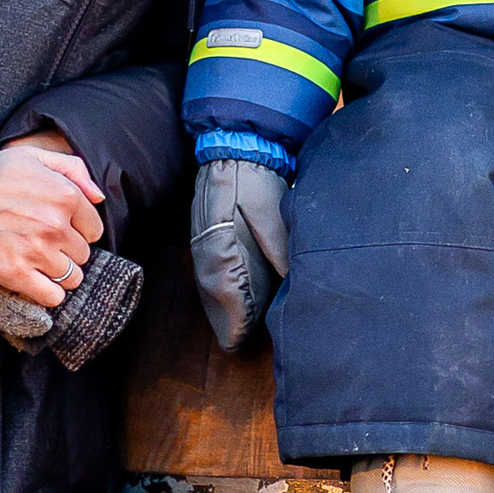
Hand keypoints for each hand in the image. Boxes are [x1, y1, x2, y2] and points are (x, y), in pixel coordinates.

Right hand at [0, 139, 102, 332]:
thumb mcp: (34, 156)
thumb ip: (73, 169)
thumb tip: (99, 197)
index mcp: (66, 196)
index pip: (94, 229)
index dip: (78, 231)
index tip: (61, 231)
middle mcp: (56, 225)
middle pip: (83, 255)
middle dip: (68, 253)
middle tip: (46, 247)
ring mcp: (37, 251)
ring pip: (71, 277)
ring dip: (58, 274)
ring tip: (39, 265)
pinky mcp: (15, 273)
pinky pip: (52, 296)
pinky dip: (48, 294)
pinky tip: (35, 283)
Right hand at [190, 158, 290, 352]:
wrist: (238, 147)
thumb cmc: (256, 179)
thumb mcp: (272, 214)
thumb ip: (279, 249)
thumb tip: (289, 282)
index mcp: (219, 241)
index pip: (223, 289)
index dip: (232, 317)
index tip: (238, 341)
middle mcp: (206, 246)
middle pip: (212, 293)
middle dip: (224, 320)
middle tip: (236, 345)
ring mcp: (203, 241)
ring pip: (211, 283)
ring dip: (222, 308)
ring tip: (234, 334)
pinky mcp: (208, 236)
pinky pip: (213, 270)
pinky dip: (220, 289)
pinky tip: (232, 302)